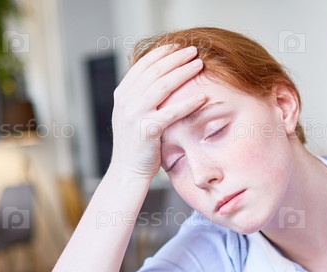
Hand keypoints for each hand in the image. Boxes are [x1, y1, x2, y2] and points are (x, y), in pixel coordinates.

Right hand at [110, 44, 206, 180]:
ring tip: (200, 65)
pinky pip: (171, 111)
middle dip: (176, 58)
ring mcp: (134, 115)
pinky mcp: (147, 130)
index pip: (143, 65)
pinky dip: (188, 102)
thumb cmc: (137, 144)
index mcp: (122, 94)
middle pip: (155, 71)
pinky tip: (203, 96)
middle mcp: (126, 101)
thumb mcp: (133, 114)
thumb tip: (160, 77)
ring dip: (183, 72)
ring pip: (163, 85)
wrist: (128, 171)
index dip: (162, 52)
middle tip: (194, 50)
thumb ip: (142, 96)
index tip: (178, 46)